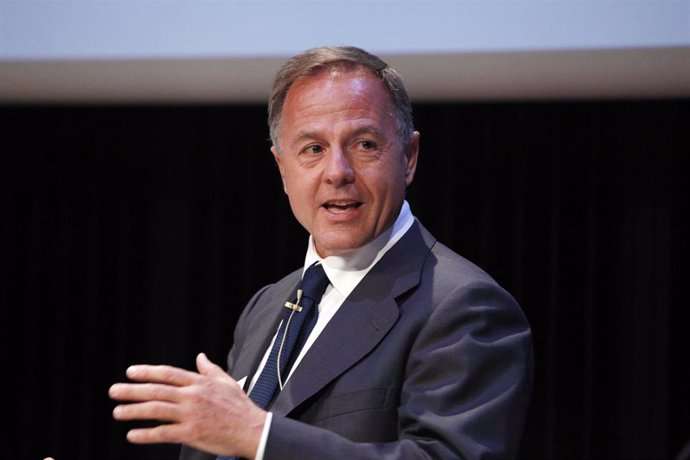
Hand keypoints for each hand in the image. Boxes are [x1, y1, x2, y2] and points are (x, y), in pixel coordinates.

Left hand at [109, 353, 265, 457]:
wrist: (252, 429)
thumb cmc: (240, 406)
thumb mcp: (226, 381)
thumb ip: (209, 369)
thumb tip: (200, 357)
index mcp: (199, 383)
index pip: (167, 373)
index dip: (147, 372)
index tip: (130, 372)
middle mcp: (192, 396)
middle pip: (156, 390)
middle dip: (132, 390)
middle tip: (114, 391)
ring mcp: (191, 415)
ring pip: (156, 410)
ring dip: (133, 411)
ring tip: (118, 412)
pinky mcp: (191, 433)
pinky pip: (163, 433)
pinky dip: (146, 434)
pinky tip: (132, 435)